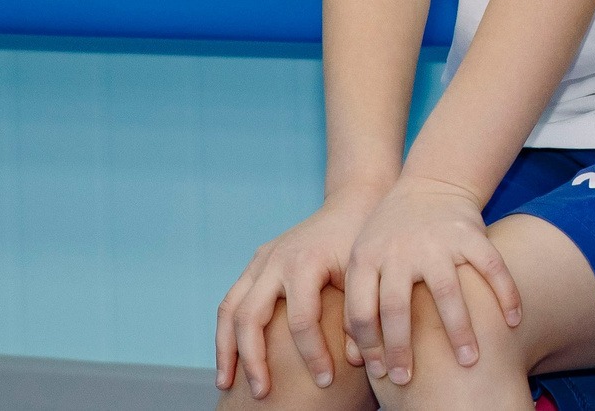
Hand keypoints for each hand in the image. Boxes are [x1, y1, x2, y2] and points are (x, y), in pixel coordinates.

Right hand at [213, 183, 384, 397]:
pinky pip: (231, 301)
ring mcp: (260, 260)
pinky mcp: (255, 262)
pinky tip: (230, 358)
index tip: (324, 381)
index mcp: (306, 262)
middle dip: (253, 360)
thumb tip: (359, 362)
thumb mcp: (368, 276)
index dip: (312, 354)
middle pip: (250, 317)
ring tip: (226, 384)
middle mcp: (275, 260)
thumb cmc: (366, 242)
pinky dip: (227, 331)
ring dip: (226, 349)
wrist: (355, 202)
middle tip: (261, 394)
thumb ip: (363, 316)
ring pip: (229, 309)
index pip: (301, 321)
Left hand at [340, 173, 520, 386]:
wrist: (431, 184)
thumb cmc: (391, 236)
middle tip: (409, 380)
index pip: (362, 311)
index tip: (383, 375)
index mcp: (367, 258)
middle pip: (397, 307)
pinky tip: (514, 320)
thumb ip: (359, 303)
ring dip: (458, 330)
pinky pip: (491, 266)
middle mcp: (399, 249)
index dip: (370, 347)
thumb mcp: (364, 259)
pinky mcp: (470, 233)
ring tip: (469, 361)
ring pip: (446, 291)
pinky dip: (506, 293)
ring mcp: (437, 241)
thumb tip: (359, 361)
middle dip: (403, 348)